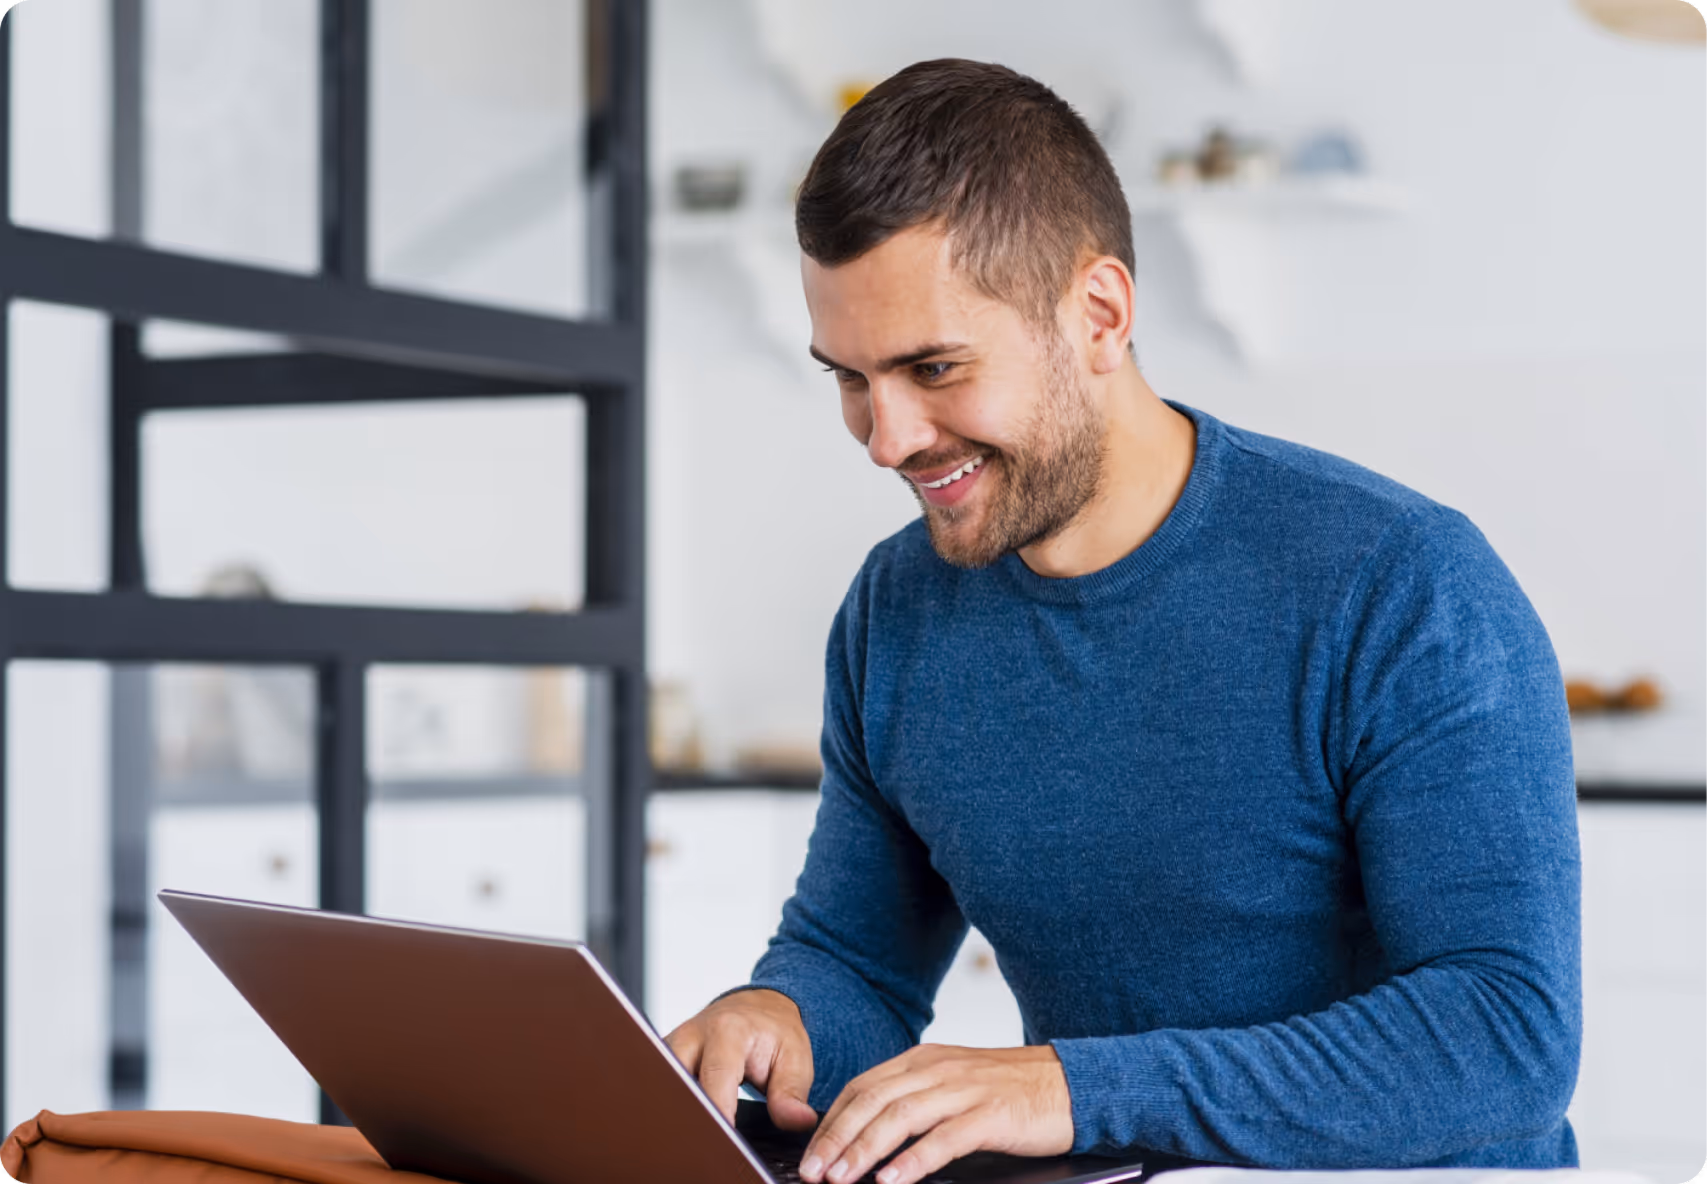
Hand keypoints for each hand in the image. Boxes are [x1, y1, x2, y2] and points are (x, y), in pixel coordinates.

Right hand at [664, 988, 818, 1131]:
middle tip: (713, 1138)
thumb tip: (798, 1121)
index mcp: (728, 1030)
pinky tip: (690, 1119)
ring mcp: (673, 1045)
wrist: (758, 1009)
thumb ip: (792, 1092)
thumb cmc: (775, 1033)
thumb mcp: (795, 1058)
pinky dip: (674, 1104)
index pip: (715, 1076)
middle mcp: (693, 1034)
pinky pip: (662, 1084)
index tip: (726, 1137)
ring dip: (680, 1108)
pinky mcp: (664, 1058)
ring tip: (703, 1129)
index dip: (719, 1110)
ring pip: (664, 1084)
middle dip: (693, 1112)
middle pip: (679, 1081)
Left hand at [799, 1044, 1073, 1183]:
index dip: (832, 1121)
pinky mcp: (991, 1115)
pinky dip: (914, 1161)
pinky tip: (893, 1180)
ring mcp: (964, 1090)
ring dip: (864, 1150)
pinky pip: (944, 1139)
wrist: (1073, 1082)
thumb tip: (870, 1136)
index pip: (863, 1086)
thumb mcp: (955, 1084)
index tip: (811, 1152)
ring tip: (841, 1179)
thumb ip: (916, 1099)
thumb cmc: (1012, 1091)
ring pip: (900, 1117)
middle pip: (873, 1100)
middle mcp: (938, 1069)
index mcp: (924, 1060)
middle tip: (813, 1171)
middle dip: (837, 1138)